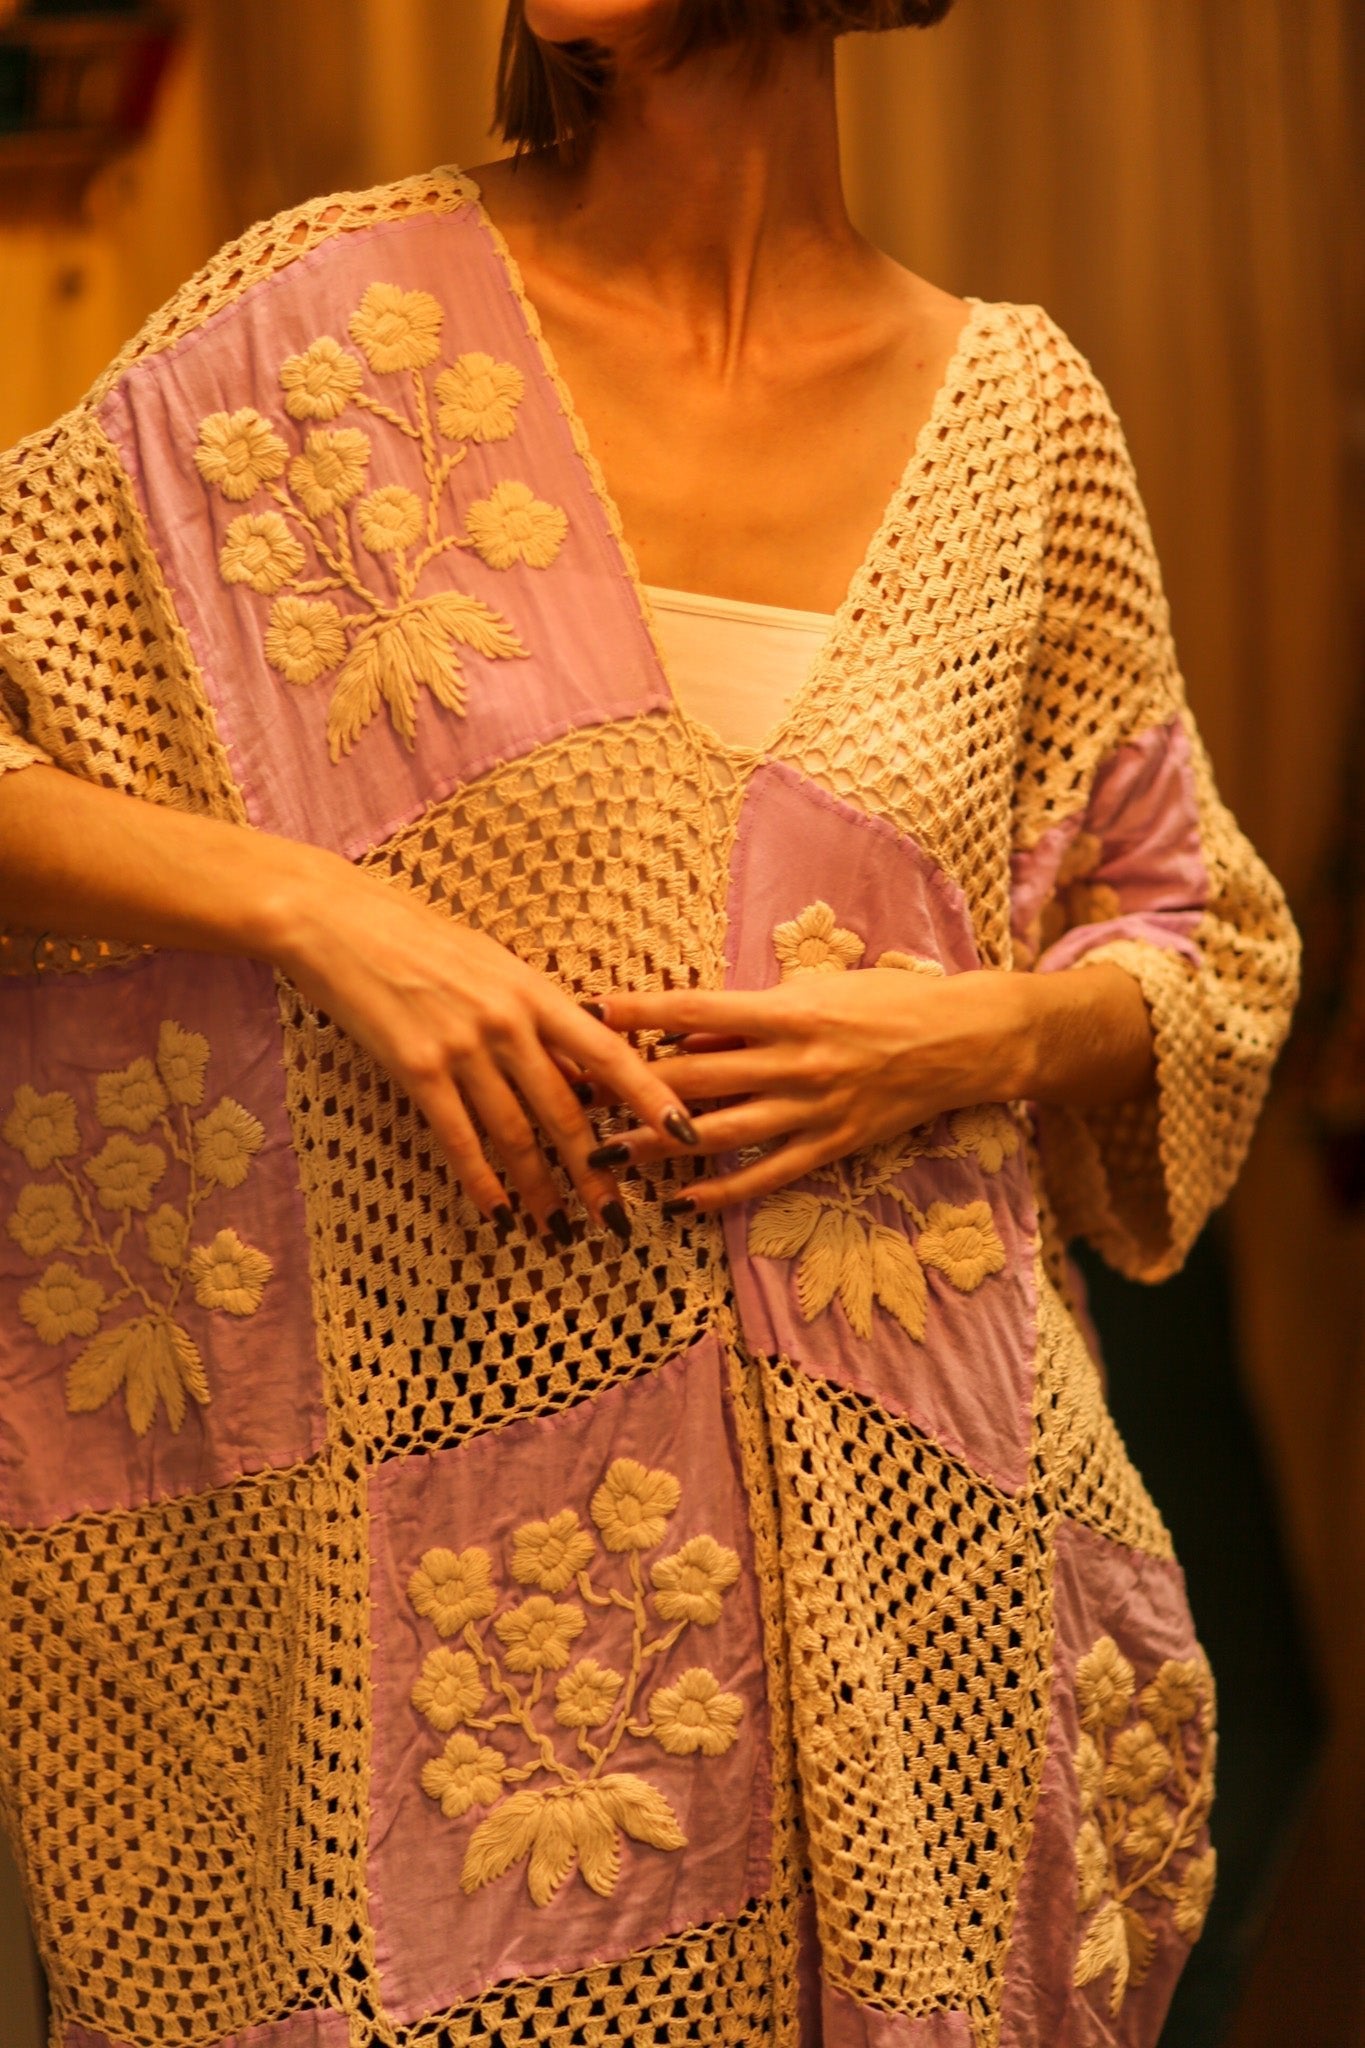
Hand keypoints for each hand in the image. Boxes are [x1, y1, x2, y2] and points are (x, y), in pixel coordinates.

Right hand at [271, 852, 697, 1242]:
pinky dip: (482, 1180)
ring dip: (539, 1190)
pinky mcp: (416, 1068)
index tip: (686, 1132)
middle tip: (618, 1219)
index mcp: (534, 990)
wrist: (339, 921)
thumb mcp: (493, 963)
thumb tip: (579, 1065)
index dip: (650, 1096)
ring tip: (557, 1230)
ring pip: (516, 1134)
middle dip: (595, 1172)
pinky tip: (498, 1212)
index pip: (608, 1053)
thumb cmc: (417, 936)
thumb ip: (535, 1013)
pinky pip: (459, 1137)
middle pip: (566, 1110)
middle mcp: (507, 1022)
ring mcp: (462, 1047)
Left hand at [588, 967, 1033, 1212]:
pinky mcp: (833, 1147)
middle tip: (573, 1095)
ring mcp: (814, 1110)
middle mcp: (796, 1061)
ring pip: (719, 1133)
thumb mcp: (816, 990)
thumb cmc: (885, 1002)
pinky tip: (682, 1199)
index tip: (590, 1011)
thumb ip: (748, 1019)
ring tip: (608, 1156)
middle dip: (628, 1088)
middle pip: (693, 1079)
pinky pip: (766, 1175)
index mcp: (789, 1011)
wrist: (964, 1040)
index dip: (640, 1012)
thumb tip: (683, 1042)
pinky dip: (721, 1190)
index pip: (696, 1010)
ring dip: (658, 1146)